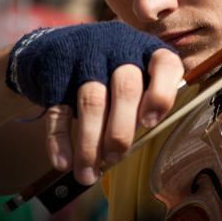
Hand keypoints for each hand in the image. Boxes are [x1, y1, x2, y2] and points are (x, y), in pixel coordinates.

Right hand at [6, 22, 183, 184]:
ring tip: (89, 173)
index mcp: (146, 49)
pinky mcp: (56, 70)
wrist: (58, 49)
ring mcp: (86, 56)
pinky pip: (58, 108)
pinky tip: (64, 162)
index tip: (151, 124)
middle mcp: (119, 47)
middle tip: (116, 158)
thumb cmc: (109, 72)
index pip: (165, 63)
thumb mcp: (135, 74)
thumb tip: (143, 140)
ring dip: (90, 143)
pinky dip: (60, 140)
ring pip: (92, 100)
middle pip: (126, 87)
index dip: (162, 95)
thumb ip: (145, 100)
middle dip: (121, 130)